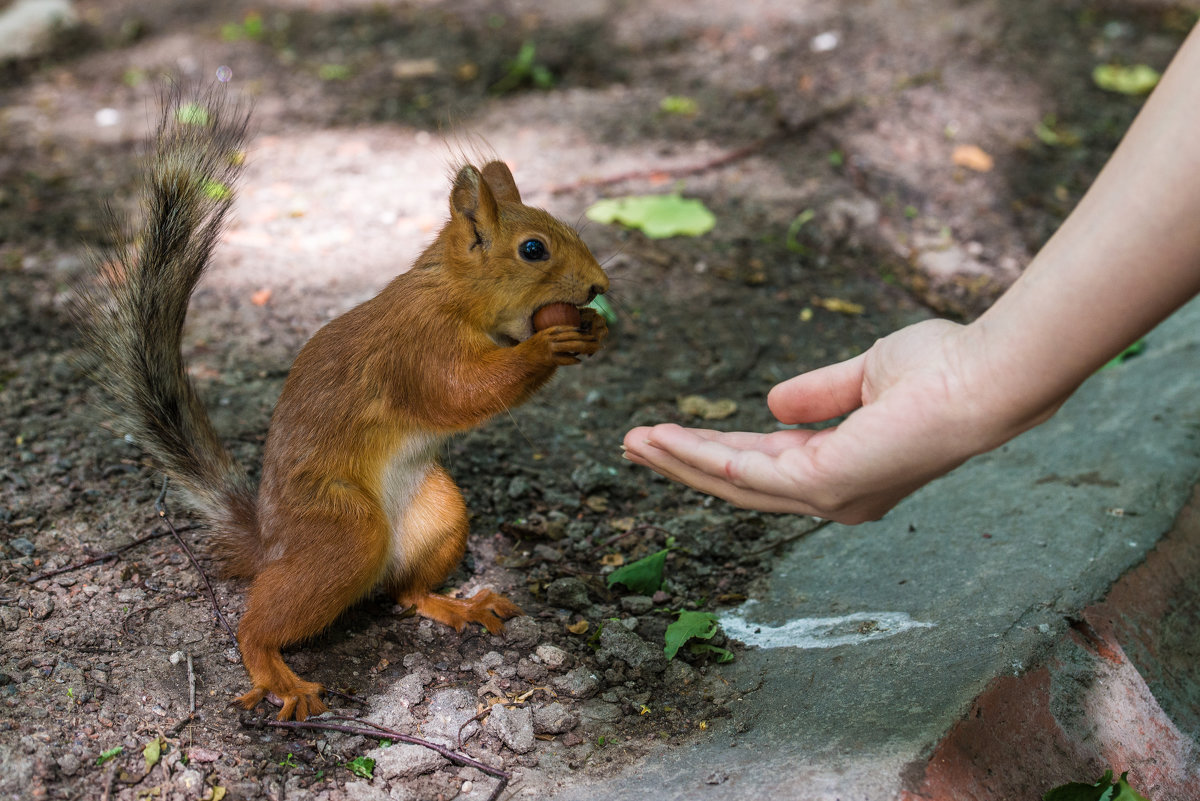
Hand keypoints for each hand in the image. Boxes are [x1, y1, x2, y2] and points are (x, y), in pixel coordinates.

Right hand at [623, 319, 1050, 522]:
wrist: (982, 377)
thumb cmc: (941, 371)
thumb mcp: (865, 375)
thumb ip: (819, 393)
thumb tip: (771, 402)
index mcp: (844, 469)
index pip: (764, 464)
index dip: (714, 449)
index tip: (670, 432)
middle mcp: (834, 496)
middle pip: (739, 484)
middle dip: (684, 464)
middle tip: (633, 445)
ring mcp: (829, 497)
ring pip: (734, 483)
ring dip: (680, 462)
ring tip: (633, 442)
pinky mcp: (824, 485)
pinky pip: (746, 472)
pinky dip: (702, 456)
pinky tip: (666, 440)